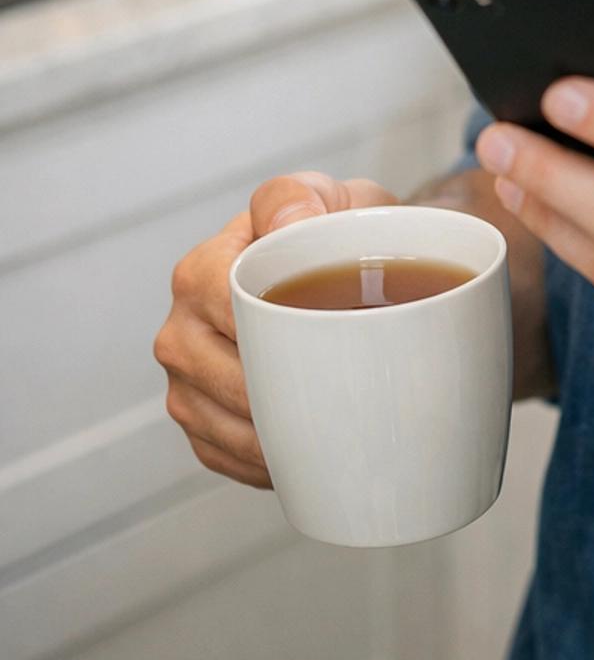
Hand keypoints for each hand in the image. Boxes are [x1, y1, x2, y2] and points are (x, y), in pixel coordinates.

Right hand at [154, 171, 395, 485]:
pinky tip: (305, 448)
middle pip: (225, 381)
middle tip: (347, 397)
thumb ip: (302, 198)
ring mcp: (183, 380)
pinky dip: (267, 461)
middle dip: (285, 395)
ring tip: (333, 426)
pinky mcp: (197, 421)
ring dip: (278, 437)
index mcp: (201, 270)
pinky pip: (225, 456)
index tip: (329, 339)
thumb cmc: (331, 233)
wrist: (339, 265)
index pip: (225, 311)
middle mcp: (180, 328)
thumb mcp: (330, 198)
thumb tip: (287, 225)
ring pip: (224, 428)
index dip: (274, 332)